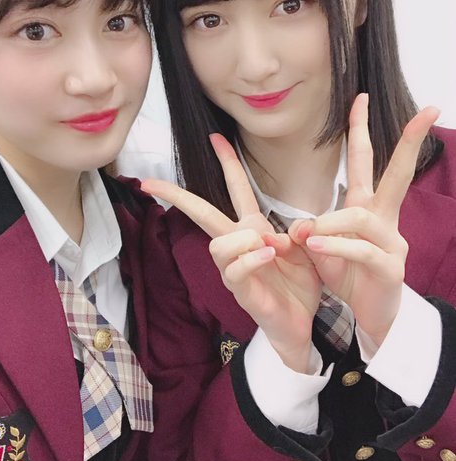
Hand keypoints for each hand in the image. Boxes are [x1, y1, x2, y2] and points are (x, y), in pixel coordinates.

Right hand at [142, 135, 321, 371]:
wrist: (301, 322)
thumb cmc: (299, 283)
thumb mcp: (307, 248)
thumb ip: (302, 231)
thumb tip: (295, 226)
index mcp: (253, 228)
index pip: (236, 188)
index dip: (228, 162)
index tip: (216, 138)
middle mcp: (237, 244)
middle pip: (201, 213)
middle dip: (178, 195)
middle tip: (152, 181)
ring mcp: (233, 268)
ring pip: (217, 242)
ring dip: (243, 238)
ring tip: (270, 246)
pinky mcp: (239, 290)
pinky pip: (235, 268)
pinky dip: (252, 258)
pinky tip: (270, 256)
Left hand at [289, 93, 439, 345]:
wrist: (368, 315)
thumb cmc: (347, 275)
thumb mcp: (321, 248)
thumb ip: (311, 232)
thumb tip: (298, 226)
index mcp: (366, 208)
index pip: (364, 163)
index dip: (360, 131)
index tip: (360, 98)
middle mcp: (384, 218)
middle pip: (397, 174)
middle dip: (410, 142)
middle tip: (428, 111)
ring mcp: (392, 242)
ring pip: (362, 218)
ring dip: (330, 224)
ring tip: (306, 236)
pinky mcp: (390, 267)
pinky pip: (362, 250)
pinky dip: (336, 247)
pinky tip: (315, 247)